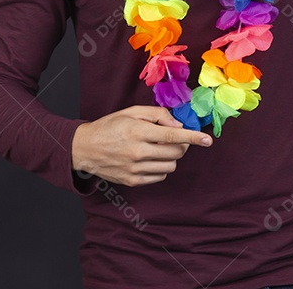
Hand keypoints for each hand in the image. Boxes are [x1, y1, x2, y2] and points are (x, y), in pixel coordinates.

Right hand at [71, 105, 211, 186]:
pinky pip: (160, 176)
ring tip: (159, 149)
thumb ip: (157, 115)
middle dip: (182, 146)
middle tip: (175, 139)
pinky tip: (151, 159)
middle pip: (175, 153)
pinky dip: (161, 167)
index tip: (207, 140)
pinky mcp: (132, 181)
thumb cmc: (110, 126)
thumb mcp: (132, 112)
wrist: (85, 148)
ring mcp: (134, 169)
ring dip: (171, 157)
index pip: (172, 136)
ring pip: (170, 166)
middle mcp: (137, 151)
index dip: (193, 138)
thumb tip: (178, 125)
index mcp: (137, 131)